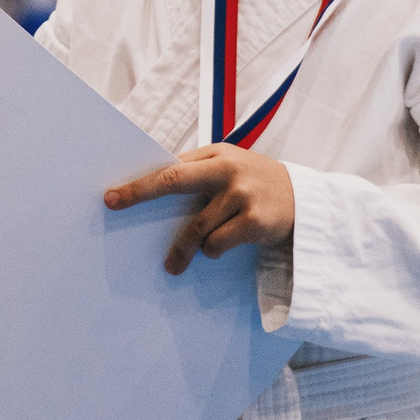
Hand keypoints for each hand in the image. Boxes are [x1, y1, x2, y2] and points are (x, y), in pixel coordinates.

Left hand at [105, 143, 295, 274]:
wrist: (307, 200)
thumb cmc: (257, 183)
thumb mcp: (231, 167)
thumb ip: (199, 172)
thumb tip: (154, 187)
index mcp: (217, 155)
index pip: (170, 167)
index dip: (140, 182)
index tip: (111, 196)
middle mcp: (228, 169)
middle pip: (174, 181)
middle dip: (141, 194)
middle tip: (114, 205)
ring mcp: (242, 194)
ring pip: (197, 227)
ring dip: (184, 249)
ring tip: (174, 264)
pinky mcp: (255, 220)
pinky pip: (218, 244)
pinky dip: (213, 251)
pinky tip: (218, 249)